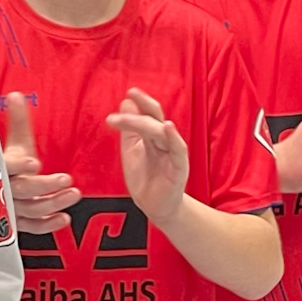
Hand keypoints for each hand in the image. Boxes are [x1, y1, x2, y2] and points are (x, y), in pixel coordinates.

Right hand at [0, 91, 77, 232]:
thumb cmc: (5, 163)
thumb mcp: (12, 142)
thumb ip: (17, 121)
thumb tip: (16, 94)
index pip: (5, 167)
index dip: (19, 166)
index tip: (35, 163)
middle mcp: (0, 189)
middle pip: (20, 190)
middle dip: (44, 186)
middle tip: (67, 179)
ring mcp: (8, 208)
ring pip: (29, 209)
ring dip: (52, 203)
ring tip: (73, 194)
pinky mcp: (15, 223)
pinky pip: (31, 227)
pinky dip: (47, 225)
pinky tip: (64, 218)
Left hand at [108, 86, 188, 226]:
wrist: (154, 206)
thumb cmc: (145, 177)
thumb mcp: (132, 149)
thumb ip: (129, 128)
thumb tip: (126, 102)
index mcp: (153, 135)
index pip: (148, 114)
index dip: (141, 102)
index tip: (129, 93)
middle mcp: (165, 140)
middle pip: (154, 119)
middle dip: (141, 108)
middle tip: (124, 102)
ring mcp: (173, 153)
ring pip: (159, 132)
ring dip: (141, 123)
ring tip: (122, 120)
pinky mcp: (179, 167)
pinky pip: (178, 149)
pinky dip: (173, 137)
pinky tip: (168, 126)